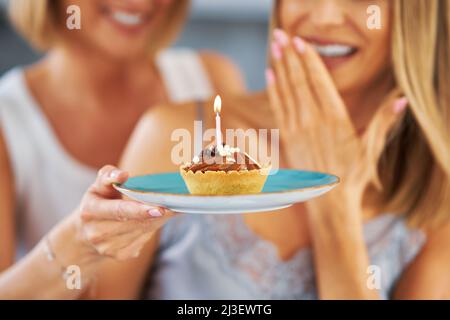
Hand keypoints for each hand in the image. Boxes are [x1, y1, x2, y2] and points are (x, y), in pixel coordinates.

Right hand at [73, 165, 174, 259]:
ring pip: (143, 231)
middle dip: (158, 213)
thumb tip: (123, 174)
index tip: (160, 209)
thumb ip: (109, 176)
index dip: (140, 210)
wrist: (85, 233)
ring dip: (159, 219)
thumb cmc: (98, 201)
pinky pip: (144, 239)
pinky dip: (154, 227)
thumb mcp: (98, 186)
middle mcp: (97, 233)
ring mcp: (108, 247)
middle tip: (177, 203)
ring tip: (171, 207)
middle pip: (135, 222)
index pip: (119, 211)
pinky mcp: (121, 255)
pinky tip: (156, 218)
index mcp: (90, 212)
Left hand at [266, 29, 407, 212]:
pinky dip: (274, 90)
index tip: (301, 42)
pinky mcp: (287, 138)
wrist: (329, 201)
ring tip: (274, 46)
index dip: (309, 60)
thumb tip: (400, 100)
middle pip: (300, 81)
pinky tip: (270, 74)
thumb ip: (383, 123)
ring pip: (287, 92)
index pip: (319, 82)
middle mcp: (313, 121)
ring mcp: (297, 129)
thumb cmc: (353, 175)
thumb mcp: (371, 149)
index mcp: (335, 119)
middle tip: (282, 34)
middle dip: (290, 56)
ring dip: (280, 67)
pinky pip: (278, 108)